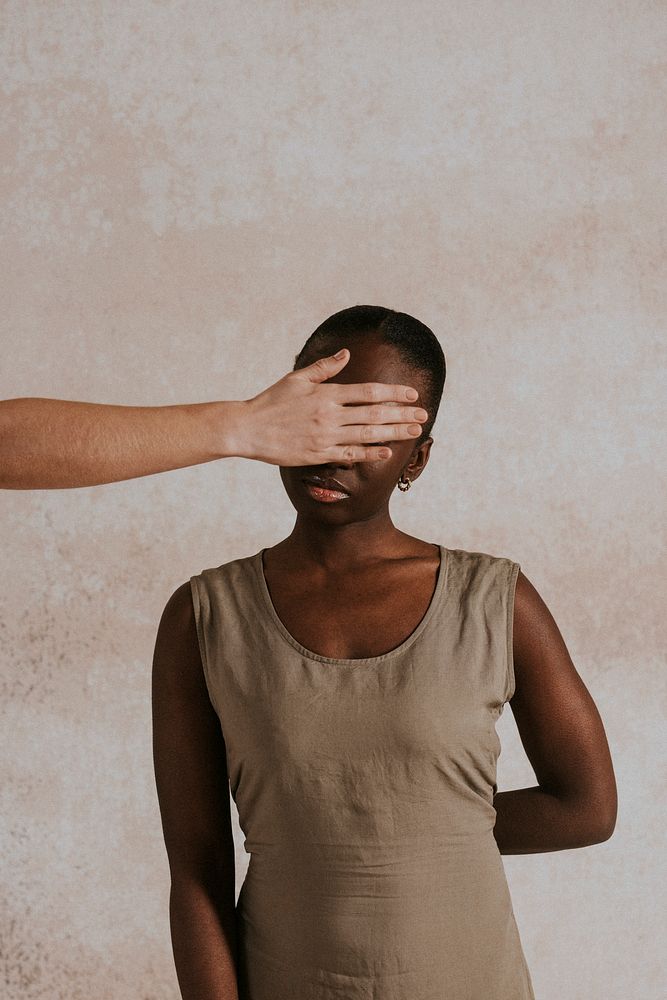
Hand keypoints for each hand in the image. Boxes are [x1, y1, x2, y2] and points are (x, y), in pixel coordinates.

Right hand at [231, 348, 427, 465]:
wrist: (247, 429)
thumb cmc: (271, 401)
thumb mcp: (297, 378)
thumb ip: (325, 367)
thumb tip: (347, 353)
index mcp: (327, 394)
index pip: (368, 392)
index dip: (394, 393)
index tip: (413, 394)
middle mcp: (329, 415)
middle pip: (374, 413)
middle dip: (402, 413)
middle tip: (424, 414)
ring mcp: (325, 436)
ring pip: (368, 434)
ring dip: (394, 432)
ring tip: (415, 430)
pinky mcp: (318, 454)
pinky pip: (350, 454)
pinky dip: (370, 453)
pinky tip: (388, 452)